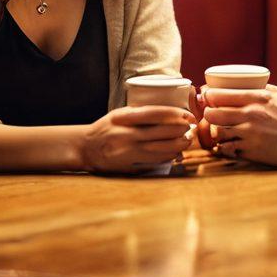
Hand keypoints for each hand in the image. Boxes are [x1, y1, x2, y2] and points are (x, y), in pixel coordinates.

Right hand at [79, 106, 194, 172]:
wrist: (86, 148)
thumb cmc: (106, 127)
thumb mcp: (120, 114)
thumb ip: (140, 112)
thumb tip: (169, 111)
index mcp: (124, 118)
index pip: (155, 113)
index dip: (174, 114)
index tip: (187, 115)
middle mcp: (126, 135)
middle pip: (161, 132)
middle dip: (180, 130)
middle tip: (190, 127)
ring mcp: (127, 152)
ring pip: (160, 149)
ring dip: (178, 145)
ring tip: (187, 140)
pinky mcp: (128, 166)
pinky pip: (153, 162)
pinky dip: (168, 157)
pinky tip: (176, 153)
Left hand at [202, 85, 276, 166]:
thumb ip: (258, 89)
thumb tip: (240, 85)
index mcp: (256, 97)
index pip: (219, 95)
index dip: (208, 96)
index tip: (207, 97)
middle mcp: (250, 115)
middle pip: (212, 114)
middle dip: (208, 114)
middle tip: (212, 115)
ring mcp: (250, 134)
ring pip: (218, 133)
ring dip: (217, 132)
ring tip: (222, 130)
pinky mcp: (253, 151)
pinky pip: (229, 149)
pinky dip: (226, 147)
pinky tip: (231, 144)